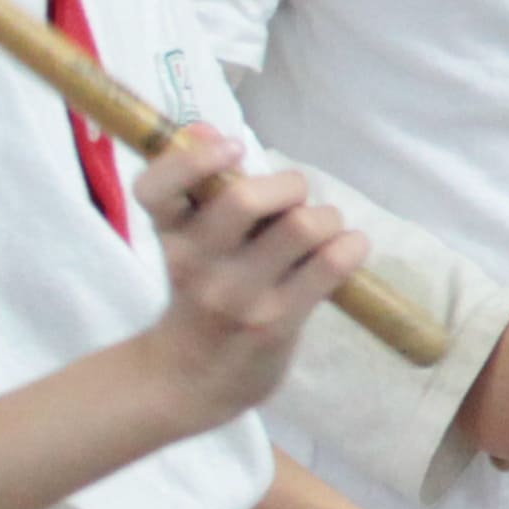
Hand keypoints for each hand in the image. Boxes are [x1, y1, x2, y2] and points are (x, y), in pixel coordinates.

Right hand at [130, 129, 368, 426]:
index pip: (157, 187)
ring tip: (320, 231)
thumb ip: (199, 189)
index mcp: (169, 235)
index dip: (193, 159)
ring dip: (325, 217)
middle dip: (289, 185)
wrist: (190, 381)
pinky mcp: (277, 321)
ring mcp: (238, 295)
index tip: (231, 147)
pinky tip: (344, 251)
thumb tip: (204, 127)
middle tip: (294, 199)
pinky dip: (350, 245)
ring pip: (302, 226)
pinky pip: (332, 264)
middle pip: (245, 198)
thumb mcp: (187, 243)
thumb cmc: (202, 295)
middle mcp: (196, 263)